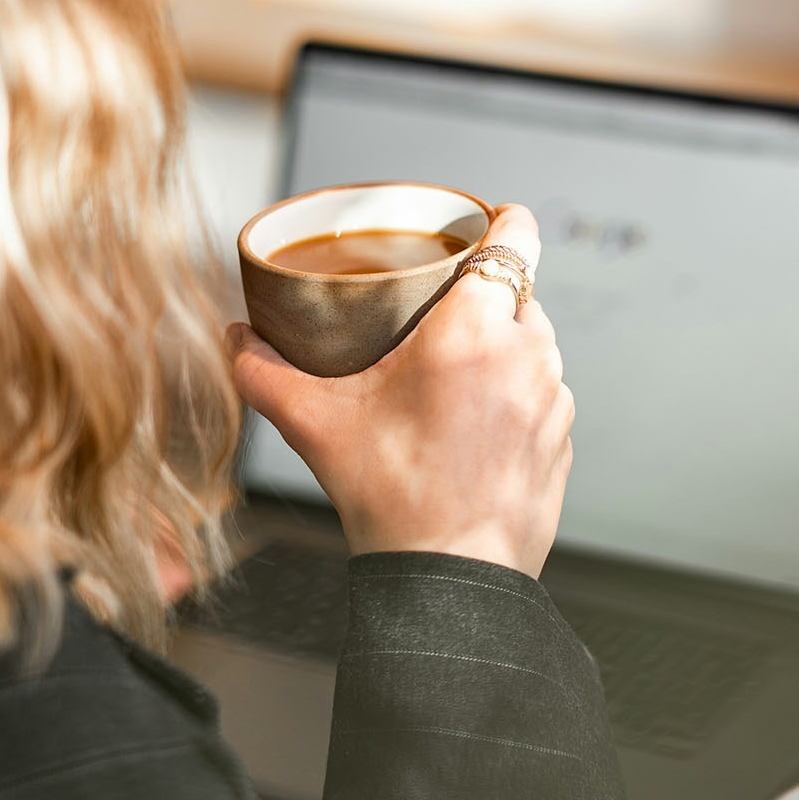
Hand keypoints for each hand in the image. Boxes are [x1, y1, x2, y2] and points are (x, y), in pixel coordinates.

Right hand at [227, 204, 572, 578]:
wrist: (448, 579)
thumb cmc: (392, 497)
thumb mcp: (316, 424)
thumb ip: (266, 372)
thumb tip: (235, 341)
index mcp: (474, 329)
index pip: (516, 235)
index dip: (501, 221)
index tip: (480, 227)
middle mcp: (527, 354)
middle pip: (519, 291)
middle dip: (483, 298)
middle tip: (438, 319)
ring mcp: (553, 399)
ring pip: (534, 345)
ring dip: (502, 348)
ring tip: (453, 378)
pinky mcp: (563, 440)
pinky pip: (543, 394)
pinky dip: (516, 397)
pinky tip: (476, 427)